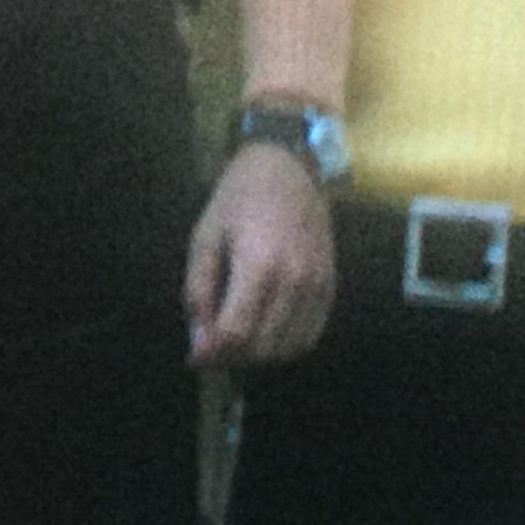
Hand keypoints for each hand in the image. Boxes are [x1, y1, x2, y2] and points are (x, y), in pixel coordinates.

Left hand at [186, 140, 334, 365]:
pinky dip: (286, 346)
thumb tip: (199, 341)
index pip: (236, 333)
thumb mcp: (205, 237)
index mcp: (259, 265)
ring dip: (258, 356)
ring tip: (237, 340)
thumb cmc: (239, 197)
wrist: (288, 167)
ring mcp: (318, 284)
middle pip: (262, 347)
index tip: (194, 355)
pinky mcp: (330, 285)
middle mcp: (295, 280)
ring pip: (288, 348)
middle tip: (212, 347)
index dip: (211, 354)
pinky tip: (266, 332)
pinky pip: (310, 335)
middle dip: (231, 357)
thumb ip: (199, 291)